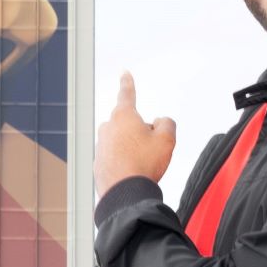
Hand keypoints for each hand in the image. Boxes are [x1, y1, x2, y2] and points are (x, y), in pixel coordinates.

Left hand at [95, 71, 176, 201]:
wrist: (125, 193)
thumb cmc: (144, 165)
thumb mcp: (167, 139)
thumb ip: (167, 123)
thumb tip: (160, 122)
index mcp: (123, 116)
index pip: (127, 94)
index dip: (128, 82)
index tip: (124, 72)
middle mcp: (108, 128)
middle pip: (130, 124)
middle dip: (141, 133)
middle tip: (150, 151)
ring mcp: (101, 145)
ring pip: (124, 143)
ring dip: (134, 150)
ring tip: (142, 166)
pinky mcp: (98, 163)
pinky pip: (117, 159)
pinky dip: (126, 164)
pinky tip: (133, 174)